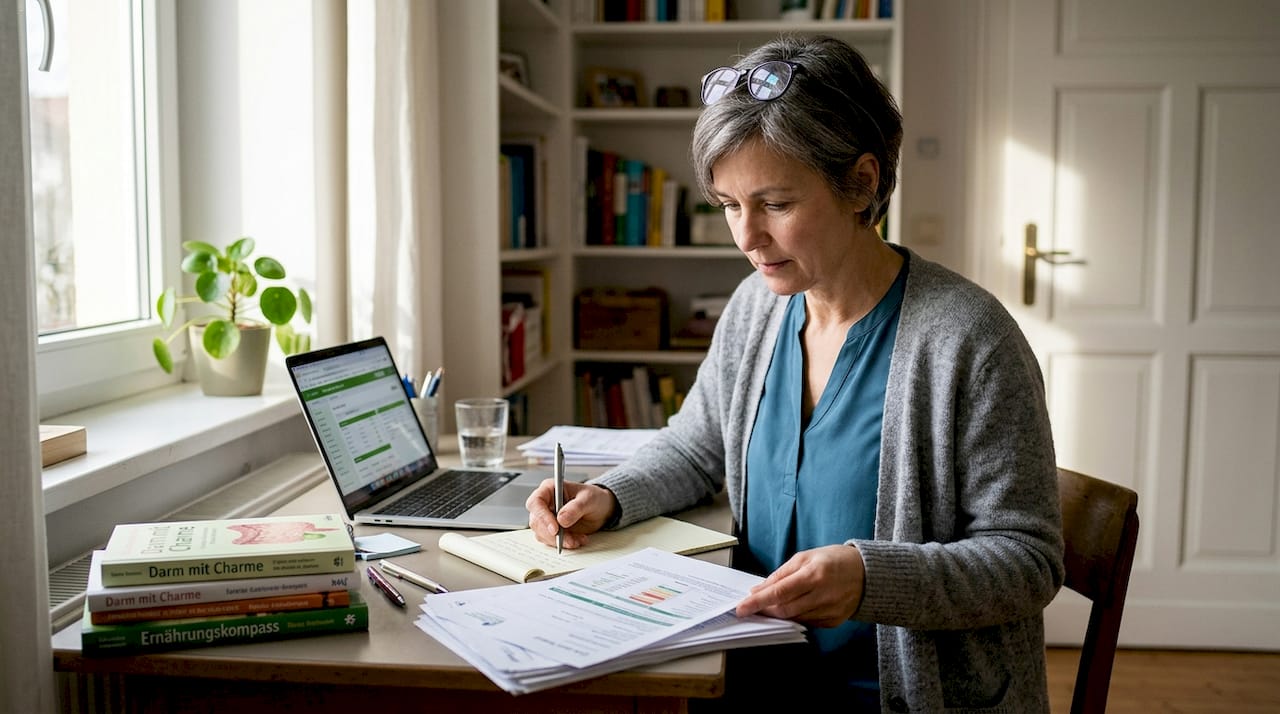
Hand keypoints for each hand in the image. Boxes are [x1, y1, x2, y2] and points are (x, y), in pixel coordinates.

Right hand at [526, 481, 618, 548]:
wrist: (601, 510)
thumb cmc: (594, 498)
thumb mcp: (589, 499)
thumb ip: (576, 508)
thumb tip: (561, 519)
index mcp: (549, 489)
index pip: (536, 502)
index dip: (542, 516)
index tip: (555, 529)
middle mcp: (545, 503)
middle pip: (536, 521)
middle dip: (552, 534)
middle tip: (569, 540)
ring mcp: (546, 518)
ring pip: (542, 534)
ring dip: (559, 541)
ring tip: (578, 539)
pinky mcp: (551, 530)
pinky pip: (550, 541)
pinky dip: (564, 544)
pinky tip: (577, 540)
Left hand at [734, 544, 865, 627]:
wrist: (868, 573)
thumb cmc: (834, 559)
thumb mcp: (806, 557)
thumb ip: (781, 574)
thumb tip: (759, 590)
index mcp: (814, 574)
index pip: (778, 593)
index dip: (757, 602)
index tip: (741, 608)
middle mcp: (823, 595)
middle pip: (784, 610)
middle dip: (765, 610)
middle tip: (753, 606)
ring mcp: (830, 611)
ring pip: (794, 619)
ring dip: (779, 614)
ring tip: (772, 605)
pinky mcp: (834, 622)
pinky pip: (807, 623)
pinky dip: (796, 617)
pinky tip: (795, 607)